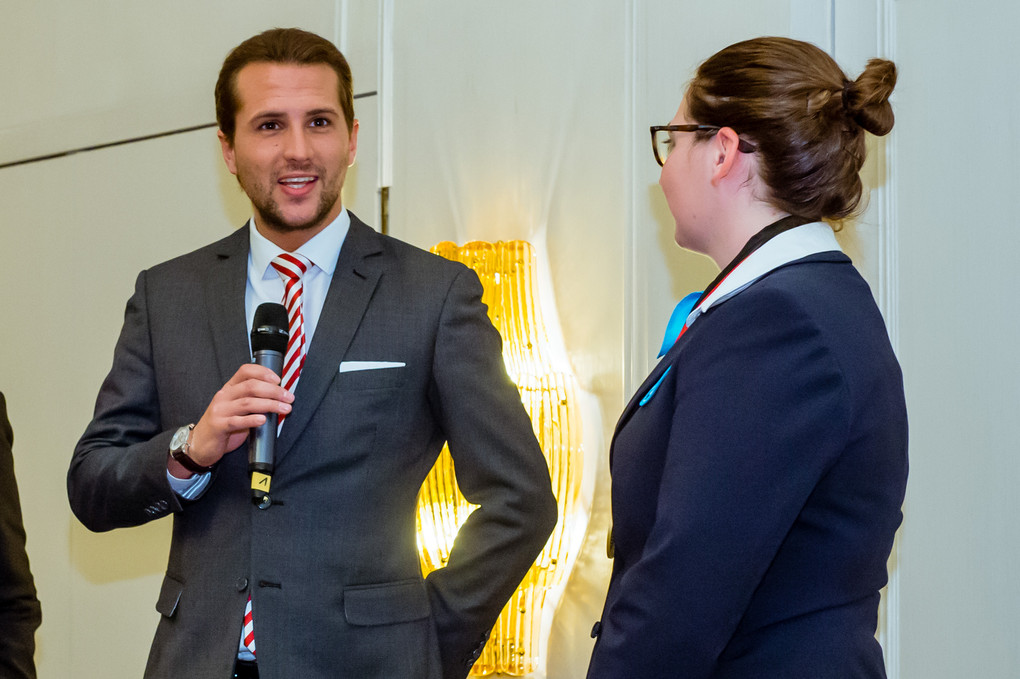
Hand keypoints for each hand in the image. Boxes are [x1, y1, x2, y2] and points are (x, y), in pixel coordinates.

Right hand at [169, 364, 293, 475]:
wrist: (200, 444)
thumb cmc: (224, 425)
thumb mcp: (237, 409)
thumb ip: (253, 401)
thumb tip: (280, 398)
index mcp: (229, 388)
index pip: (245, 371)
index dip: (263, 372)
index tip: (279, 380)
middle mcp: (223, 396)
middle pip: (251, 386)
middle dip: (274, 391)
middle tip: (289, 398)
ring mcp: (220, 410)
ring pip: (247, 403)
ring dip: (270, 404)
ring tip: (285, 408)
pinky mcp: (218, 426)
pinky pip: (236, 421)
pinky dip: (251, 419)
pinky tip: (263, 420)